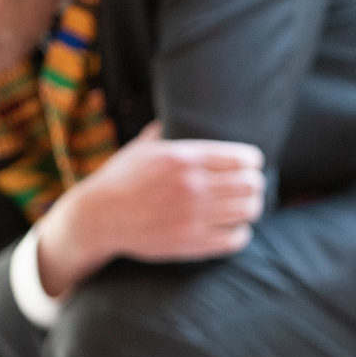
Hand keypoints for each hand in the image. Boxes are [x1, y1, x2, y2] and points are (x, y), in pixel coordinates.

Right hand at [35, 122, 264, 292]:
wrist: (98, 218)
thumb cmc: (119, 179)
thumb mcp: (141, 148)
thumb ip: (164, 131)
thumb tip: (177, 114)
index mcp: (185, 158)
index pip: (242, 157)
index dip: (253, 161)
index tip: (251, 164)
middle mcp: (193, 186)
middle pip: (252, 184)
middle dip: (256, 184)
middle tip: (252, 187)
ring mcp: (194, 216)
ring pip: (248, 211)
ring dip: (252, 208)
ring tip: (247, 207)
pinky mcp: (191, 242)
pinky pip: (235, 239)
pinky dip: (241, 233)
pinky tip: (235, 229)